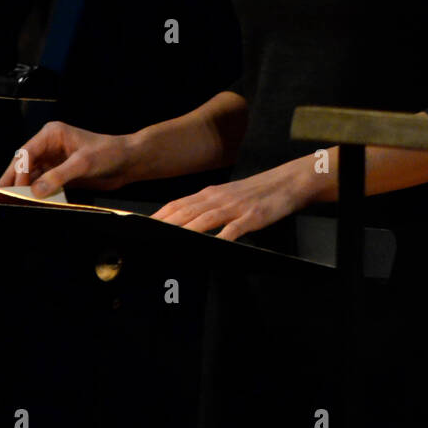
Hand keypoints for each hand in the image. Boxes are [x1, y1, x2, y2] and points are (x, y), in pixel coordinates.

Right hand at [0, 121, 135, 197]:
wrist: (128, 162)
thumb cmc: (108, 154)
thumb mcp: (83, 163)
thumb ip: (59, 176)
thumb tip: (35, 190)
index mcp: (52, 134)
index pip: (27, 153)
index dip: (19, 171)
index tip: (16, 189)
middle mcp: (48, 146)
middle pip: (24, 163)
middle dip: (13, 179)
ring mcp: (53, 160)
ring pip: (30, 175)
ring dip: (22, 188)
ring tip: (9, 203)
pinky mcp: (59, 173)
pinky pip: (42, 183)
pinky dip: (35, 193)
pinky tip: (28, 203)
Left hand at [152, 157, 315, 239]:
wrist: (289, 181)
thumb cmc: (258, 192)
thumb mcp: (228, 196)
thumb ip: (207, 207)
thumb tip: (185, 222)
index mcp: (210, 193)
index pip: (177, 204)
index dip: (157, 216)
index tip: (138, 226)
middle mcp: (218, 198)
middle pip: (185, 212)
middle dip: (163, 225)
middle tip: (144, 236)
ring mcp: (235, 207)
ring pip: (204, 219)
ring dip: (185, 230)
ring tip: (167, 241)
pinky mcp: (253, 216)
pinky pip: (234, 229)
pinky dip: (221, 238)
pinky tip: (212, 246)